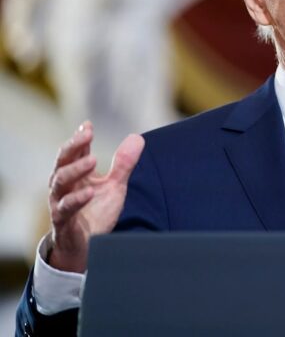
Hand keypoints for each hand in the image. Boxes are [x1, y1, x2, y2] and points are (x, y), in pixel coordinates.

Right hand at [47, 121, 143, 272]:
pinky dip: (77, 199)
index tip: (88, 125)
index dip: (80, 137)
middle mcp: (64, 185)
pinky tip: (90, 191)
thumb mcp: (114, 186)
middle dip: (73, 146)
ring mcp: (60, 202)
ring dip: (75, 169)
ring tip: (92, 159)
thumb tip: (138, 138)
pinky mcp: (63, 221)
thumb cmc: (96, 212)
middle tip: (87, 134)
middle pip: (62, 161)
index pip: (74, 151)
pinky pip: (65, 208)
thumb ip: (124, 164)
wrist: (87, 246)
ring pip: (60, 181)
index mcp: (75, 174)